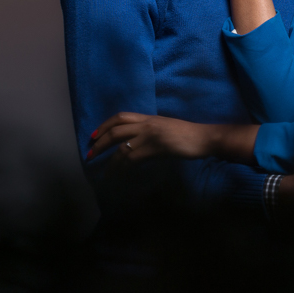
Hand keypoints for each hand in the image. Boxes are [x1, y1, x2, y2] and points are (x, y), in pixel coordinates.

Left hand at [87, 112, 221, 162]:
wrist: (203, 138)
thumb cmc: (188, 135)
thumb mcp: (165, 129)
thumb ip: (150, 134)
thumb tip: (138, 146)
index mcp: (149, 118)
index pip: (120, 117)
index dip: (104, 125)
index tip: (93, 135)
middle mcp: (147, 124)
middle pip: (115, 130)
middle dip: (100, 143)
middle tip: (89, 155)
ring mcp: (150, 135)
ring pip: (121, 147)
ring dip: (109, 161)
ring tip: (103, 173)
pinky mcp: (155, 148)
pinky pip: (132, 158)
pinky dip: (122, 168)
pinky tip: (118, 175)